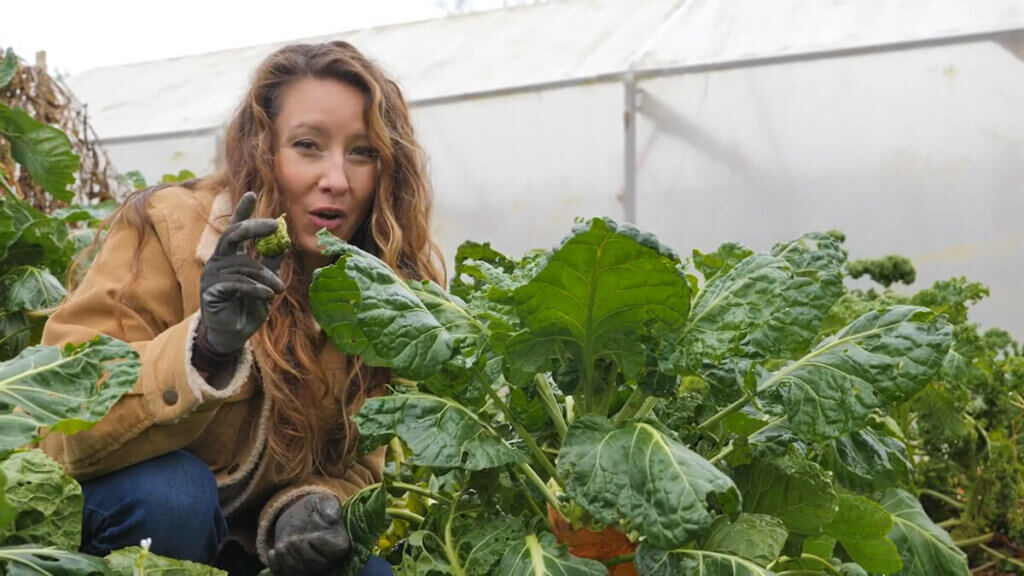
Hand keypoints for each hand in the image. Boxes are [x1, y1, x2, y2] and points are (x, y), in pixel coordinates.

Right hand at [199, 191, 284, 354]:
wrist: (234, 334)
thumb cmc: (248, 306)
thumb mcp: (265, 282)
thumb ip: (271, 262)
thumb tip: (283, 240)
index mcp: (231, 255)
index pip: (236, 228)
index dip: (243, 211)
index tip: (252, 193)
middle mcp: (219, 260)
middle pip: (233, 234)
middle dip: (253, 226)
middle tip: (274, 224)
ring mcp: (212, 275)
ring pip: (243, 264)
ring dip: (266, 277)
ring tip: (279, 289)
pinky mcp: (210, 291)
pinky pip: (237, 283)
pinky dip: (256, 288)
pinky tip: (268, 296)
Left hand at [268, 493, 351, 574]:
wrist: (299, 516)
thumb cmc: (315, 509)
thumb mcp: (323, 502)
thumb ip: (330, 507)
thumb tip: (332, 517)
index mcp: (339, 543)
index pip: (336, 552)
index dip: (323, 546)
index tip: (312, 536)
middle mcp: (327, 559)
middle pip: (317, 565)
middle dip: (302, 553)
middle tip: (291, 539)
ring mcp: (310, 566)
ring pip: (300, 572)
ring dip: (288, 560)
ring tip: (281, 545)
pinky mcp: (294, 569)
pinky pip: (285, 573)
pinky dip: (277, 565)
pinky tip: (273, 552)